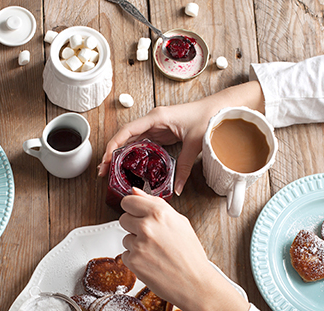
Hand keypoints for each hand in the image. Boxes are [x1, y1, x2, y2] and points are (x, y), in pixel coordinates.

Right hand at [99, 81, 264, 194]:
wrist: (219, 108)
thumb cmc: (207, 116)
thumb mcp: (194, 143)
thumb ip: (185, 167)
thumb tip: (178, 187)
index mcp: (157, 117)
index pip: (128, 130)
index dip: (114, 144)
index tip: (106, 158)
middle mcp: (153, 121)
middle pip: (125, 137)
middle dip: (112, 153)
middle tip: (104, 171)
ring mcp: (156, 127)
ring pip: (131, 141)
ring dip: (120, 155)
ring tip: (111, 171)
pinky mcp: (161, 133)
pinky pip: (141, 144)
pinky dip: (132, 155)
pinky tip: (128, 166)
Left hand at [119, 188, 249, 310]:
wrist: (195, 284)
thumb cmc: (191, 255)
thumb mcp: (179, 222)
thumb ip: (154, 204)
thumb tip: (134, 192)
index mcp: (159, 212)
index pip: (128, 201)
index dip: (132, 208)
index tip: (136, 214)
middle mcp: (147, 226)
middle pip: (123, 219)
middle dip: (133, 227)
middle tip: (150, 237)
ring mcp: (139, 244)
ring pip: (125, 238)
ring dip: (135, 245)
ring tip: (155, 253)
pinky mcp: (133, 262)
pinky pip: (126, 255)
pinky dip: (135, 260)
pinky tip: (151, 263)